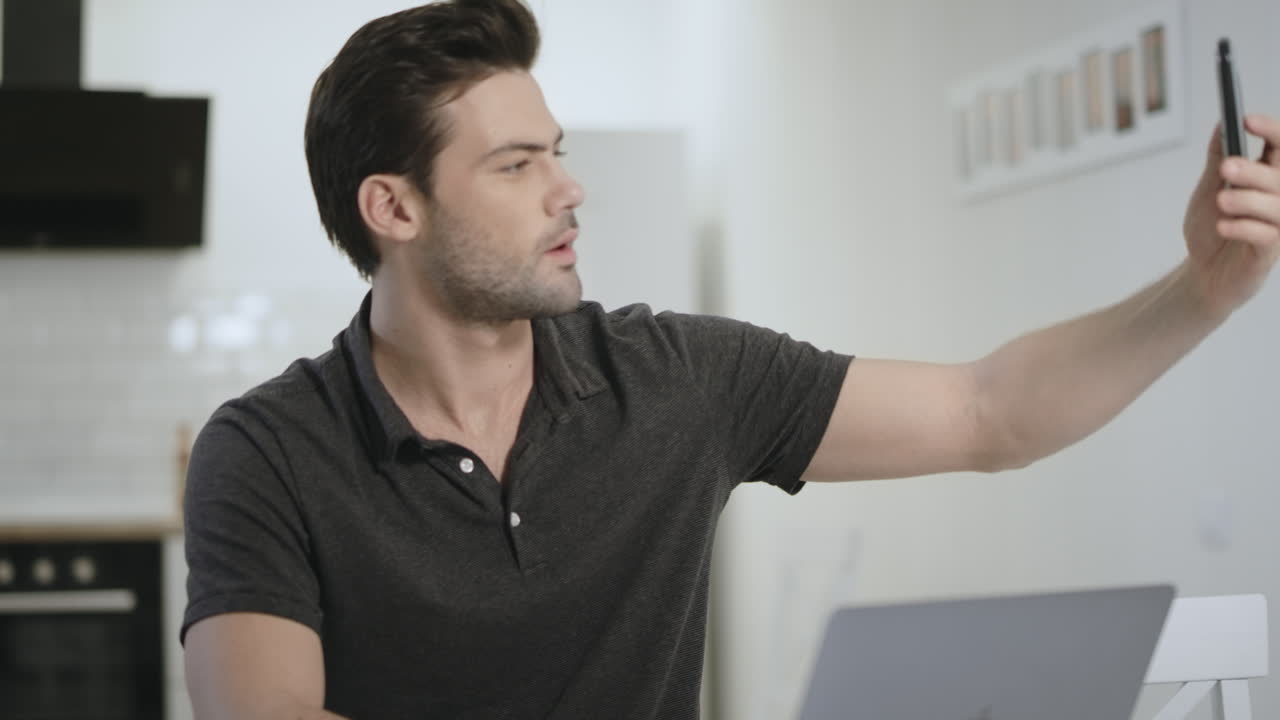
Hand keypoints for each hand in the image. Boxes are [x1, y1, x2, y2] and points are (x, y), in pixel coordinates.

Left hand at [1182, 114, 1279, 317]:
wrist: (1203, 274)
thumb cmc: (1210, 229)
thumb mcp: (1208, 190)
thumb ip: (1217, 160)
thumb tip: (1221, 125)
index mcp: (1268, 178)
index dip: (1271, 130)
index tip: (1247, 120)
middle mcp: (1279, 198)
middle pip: (1279, 175)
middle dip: (1253, 169)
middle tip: (1226, 167)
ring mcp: (1278, 225)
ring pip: (1277, 204)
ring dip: (1248, 199)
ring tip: (1221, 200)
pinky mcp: (1270, 251)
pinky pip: (1267, 235)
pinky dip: (1244, 227)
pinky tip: (1225, 225)